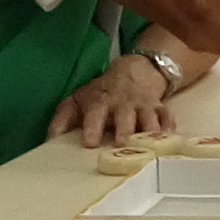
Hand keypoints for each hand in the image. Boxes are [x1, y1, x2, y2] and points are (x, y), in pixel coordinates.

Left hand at [49, 53, 175, 145]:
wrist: (135, 71)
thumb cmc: (102, 92)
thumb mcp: (77, 100)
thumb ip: (61, 120)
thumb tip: (49, 142)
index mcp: (100, 102)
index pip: (96, 113)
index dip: (93, 127)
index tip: (90, 144)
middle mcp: (123, 104)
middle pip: (125, 118)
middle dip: (124, 131)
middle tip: (121, 145)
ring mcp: (144, 106)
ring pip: (149, 120)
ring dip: (149, 134)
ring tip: (148, 149)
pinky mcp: (161, 109)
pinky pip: (168, 119)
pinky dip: (169, 130)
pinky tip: (170, 141)